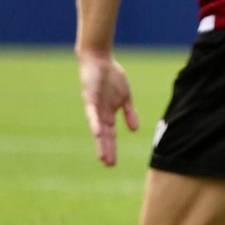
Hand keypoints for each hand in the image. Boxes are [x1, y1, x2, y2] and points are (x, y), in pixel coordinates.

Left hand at [78, 52, 137, 166]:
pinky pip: (92, 114)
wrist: (99, 60)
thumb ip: (130, 113)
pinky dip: (95, 123)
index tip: (112, 163)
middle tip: (109, 164)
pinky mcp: (90, 99)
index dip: (111, 148)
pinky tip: (98, 133)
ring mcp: (94, 107)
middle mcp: (100, 114)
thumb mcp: (125, 97)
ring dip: (100, 142)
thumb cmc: (112, 76)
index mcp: (109, 113)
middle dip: (106, 150)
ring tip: (102, 155)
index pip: (111, 134)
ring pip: (97, 128)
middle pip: (104, 135)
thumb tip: (135, 130)